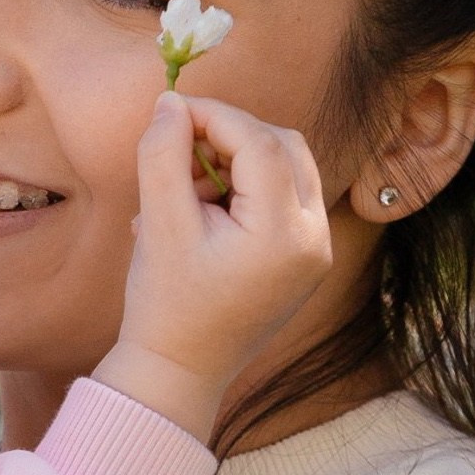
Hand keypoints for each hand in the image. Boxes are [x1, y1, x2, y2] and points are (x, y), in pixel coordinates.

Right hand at [97, 91, 336, 445]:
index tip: (172, 112)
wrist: (179, 372)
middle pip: (284, 147)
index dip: (215, 116)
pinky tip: (205, 210)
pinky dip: (249, 187)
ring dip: (240, 159)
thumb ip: (163, 154)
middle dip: (231, 136)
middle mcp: (313, 240)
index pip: (259, 144)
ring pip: (289, 168)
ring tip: (188, 190)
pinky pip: (286, 197)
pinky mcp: (306, 258)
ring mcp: (315, 251)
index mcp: (283, 235)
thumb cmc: (166, 305)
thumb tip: (172, 102)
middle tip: (181, 148)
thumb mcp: (158, 224)